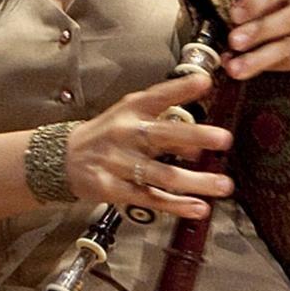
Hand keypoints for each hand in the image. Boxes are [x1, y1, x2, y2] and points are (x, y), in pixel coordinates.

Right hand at [63, 73, 232, 219]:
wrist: (64, 159)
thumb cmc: (108, 134)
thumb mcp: (131, 115)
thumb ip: (164, 117)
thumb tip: (198, 132)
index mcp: (131, 111)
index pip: (157, 96)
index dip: (181, 89)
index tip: (204, 82)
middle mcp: (126, 134)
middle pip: (163, 135)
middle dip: (196, 137)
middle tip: (225, 139)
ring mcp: (119, 163)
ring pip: (162, 173)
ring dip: (196, 181)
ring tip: (223, 185)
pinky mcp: (113, 189)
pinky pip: (150, 198)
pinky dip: (176, 205)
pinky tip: (198, 208)